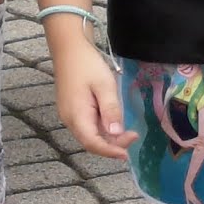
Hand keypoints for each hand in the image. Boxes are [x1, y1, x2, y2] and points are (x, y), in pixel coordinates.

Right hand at [55, 33, 127, 154]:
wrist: (69, 48)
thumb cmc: (87, 65)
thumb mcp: (104, 86)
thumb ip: (111, 110)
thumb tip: (116, 134)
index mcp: (76, 116)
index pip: (93, 143)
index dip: (110, 152)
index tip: (127, 154)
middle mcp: (70, 120)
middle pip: (91, 142)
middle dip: (112, 145)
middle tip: (133, 135)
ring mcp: (69, 115)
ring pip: (90, 135)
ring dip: (108, 138)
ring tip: (127, 131)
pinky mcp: (72, 109)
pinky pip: (88, 126)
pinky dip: (102, 129)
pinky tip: (113, 122)